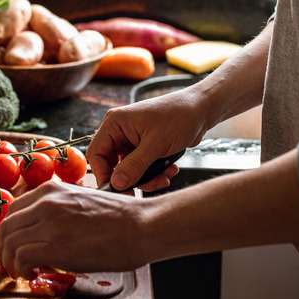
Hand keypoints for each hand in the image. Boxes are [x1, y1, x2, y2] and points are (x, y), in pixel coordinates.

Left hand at [0, 180, 149, 279]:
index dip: (10, 232)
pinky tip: (32, 274)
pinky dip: (21, 269)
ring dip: (10, 262)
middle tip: (11, 264)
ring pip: (9, 242)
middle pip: (6, 227)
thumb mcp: (82, 201)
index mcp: (51, 189)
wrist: (141, 225)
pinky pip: (21, 257)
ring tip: (21, 273)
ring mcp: (49, 223)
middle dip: (4, 249)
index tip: (14, 245)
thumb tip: (47, 230)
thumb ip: (60, 209)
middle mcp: (46, 202)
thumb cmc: (121, 217)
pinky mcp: (55, 245)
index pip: (13, 210)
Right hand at [87, 90, 205, 190]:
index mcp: (115, 123)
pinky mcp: (144, 146)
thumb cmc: (179, 116)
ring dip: (147, 177)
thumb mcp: (156, 145)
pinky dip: (155, 172)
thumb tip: (116, 184)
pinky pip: (142, 167)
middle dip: (131, 178)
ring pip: (129, 169)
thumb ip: (134, 166)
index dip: (104, 174)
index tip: (117, 189)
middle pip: (113, 164)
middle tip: (145, 188)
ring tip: (165, 176)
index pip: (96, 154)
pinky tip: (170, 169)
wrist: (202, 109)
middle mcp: (120, 131)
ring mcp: (132, 139)